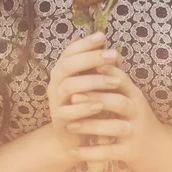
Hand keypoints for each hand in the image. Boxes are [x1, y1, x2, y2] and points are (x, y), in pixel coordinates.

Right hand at [47, 32, 120, 160]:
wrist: (76, 135)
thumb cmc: (89, 101)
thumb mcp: (96, 82)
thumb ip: (102, 68)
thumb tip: (115, 52)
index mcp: (63, 68)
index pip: (71, 50)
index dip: (86, 43)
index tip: (103, 36)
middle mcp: (56, 81)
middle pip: (69, 64)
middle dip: (92, 58)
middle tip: (113, 54)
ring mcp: (56, 100)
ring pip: (69, 85)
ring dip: (93, 82)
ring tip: (115, 81)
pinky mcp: (59, 120)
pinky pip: (69, 111)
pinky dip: (85, 107)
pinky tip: (101, 104)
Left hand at [66, 63, 167, 171]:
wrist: (157, 148)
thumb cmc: (134, 116)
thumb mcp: (129, 96)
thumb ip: (113, 79)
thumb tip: (94, 55)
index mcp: (134, 94)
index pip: (121, 79)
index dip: (105, 73)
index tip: (84, 68)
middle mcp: (137, 111)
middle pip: (119, 102)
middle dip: (96, 98)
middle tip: (72, 96)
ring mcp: (135, 132)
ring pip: (114, 127)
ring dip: (91, 126)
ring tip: (70, 125)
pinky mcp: (130, 152)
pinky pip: (109, 152)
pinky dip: (90, 153)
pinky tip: (73, 151)